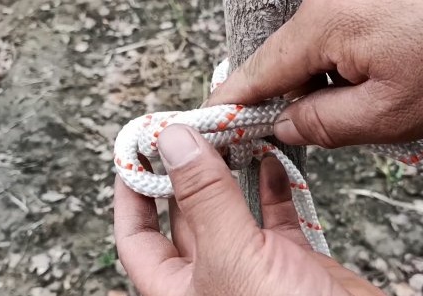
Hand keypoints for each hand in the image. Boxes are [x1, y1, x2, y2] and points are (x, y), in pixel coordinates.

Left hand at [114, 124, 384, 295]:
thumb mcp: (234, 258)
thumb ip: (206, 199)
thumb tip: (175, 144)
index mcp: (179, 290)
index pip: (137, 239)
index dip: (131, 195)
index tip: (137, 152)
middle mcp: (211, 277)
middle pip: (185, 215)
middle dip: (185, 171)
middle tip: (188, 128)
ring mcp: (251, 267)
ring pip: (231, 209)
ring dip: (229, 173)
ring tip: (228, 134)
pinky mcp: (291, 260)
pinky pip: (275, 216)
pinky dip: (272, 186)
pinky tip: (270, 160)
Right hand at [209, 0, 422, 146]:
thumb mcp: (390, 114)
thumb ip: (324, 124)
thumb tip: (287, 126)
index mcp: (322, 26)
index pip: (256, 73)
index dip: (234, 105)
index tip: (218, 127)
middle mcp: (328, 1)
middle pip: (286, 62)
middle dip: (298, 100)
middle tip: (326, 131)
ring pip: (318, 51)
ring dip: (333, 84)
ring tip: (380, 102)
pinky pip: (344, 35)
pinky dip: (354, 64)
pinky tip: (391, 78)